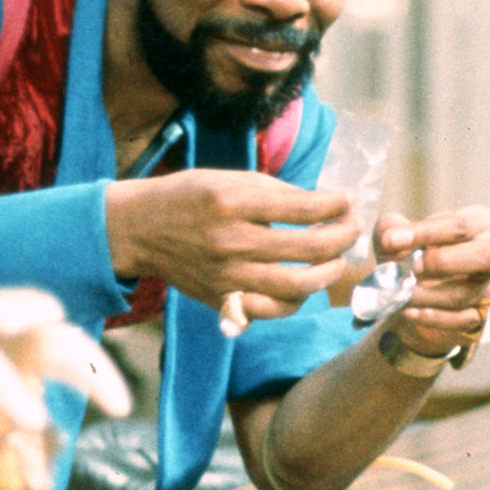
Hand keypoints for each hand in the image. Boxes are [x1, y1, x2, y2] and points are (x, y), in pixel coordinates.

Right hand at [104, 170, 358, 320]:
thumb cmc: (187, 197)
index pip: (302, 207)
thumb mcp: (228, 179)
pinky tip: (305, 284)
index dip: (335, 204)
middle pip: (308, 247)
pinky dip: (296, 300)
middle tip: (352, 230)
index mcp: (233, 201)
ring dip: (328, 273)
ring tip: (337, 261)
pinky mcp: (221, 298)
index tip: (347, 201)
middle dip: (342, 237)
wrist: (137, 229)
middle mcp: (231, 240)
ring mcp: (227, 275)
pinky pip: (271, 310)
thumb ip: (276, 192)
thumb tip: (324, 203)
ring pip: (296, 285)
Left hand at [373, 206, 489, 357]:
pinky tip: (409, 311)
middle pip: (488, 254)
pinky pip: (462, 320)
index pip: (459, 225)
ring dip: (427, 295)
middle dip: (443, 261)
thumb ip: (392, 228)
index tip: (391, 240)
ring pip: (467, 293)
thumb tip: (390, 238)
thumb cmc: (419, 254)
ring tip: (399, 294)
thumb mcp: (402, 235)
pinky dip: (432, 317)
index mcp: (484, 223)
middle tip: (411, 268)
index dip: (424, 232)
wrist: (427, 294)